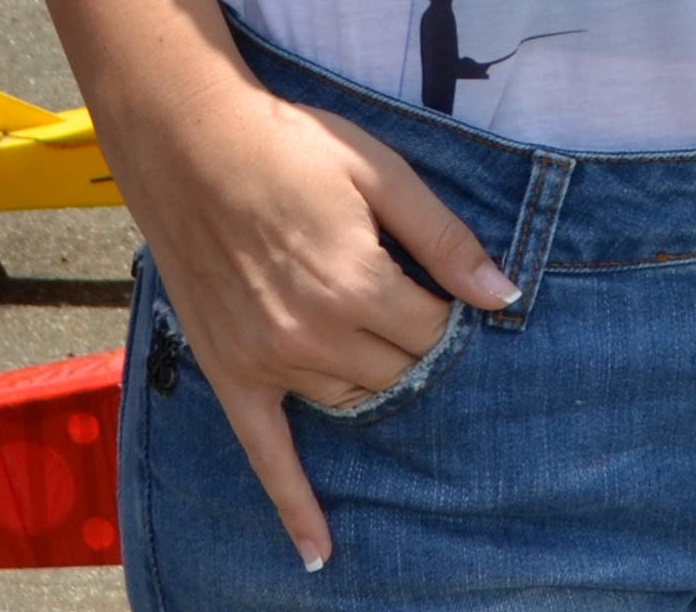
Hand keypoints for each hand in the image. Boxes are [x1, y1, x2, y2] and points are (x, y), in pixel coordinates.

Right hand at [97, 68, 516, 570]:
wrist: (192, 143)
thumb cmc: (293, 148)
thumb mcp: (384, 174)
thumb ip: (445, 241)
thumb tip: (503, 295)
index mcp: (357, 285)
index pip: (434, 330)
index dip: (445, 308)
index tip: (439, 284)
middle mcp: (311, 334)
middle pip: (397, 370)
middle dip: (415, 343)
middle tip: (405, 303)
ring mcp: (266, 359)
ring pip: (350, 400)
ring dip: (373, 380)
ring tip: (373, 344)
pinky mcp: (228, 371)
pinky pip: (265, 453)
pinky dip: (294, 505)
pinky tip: (319, 551)